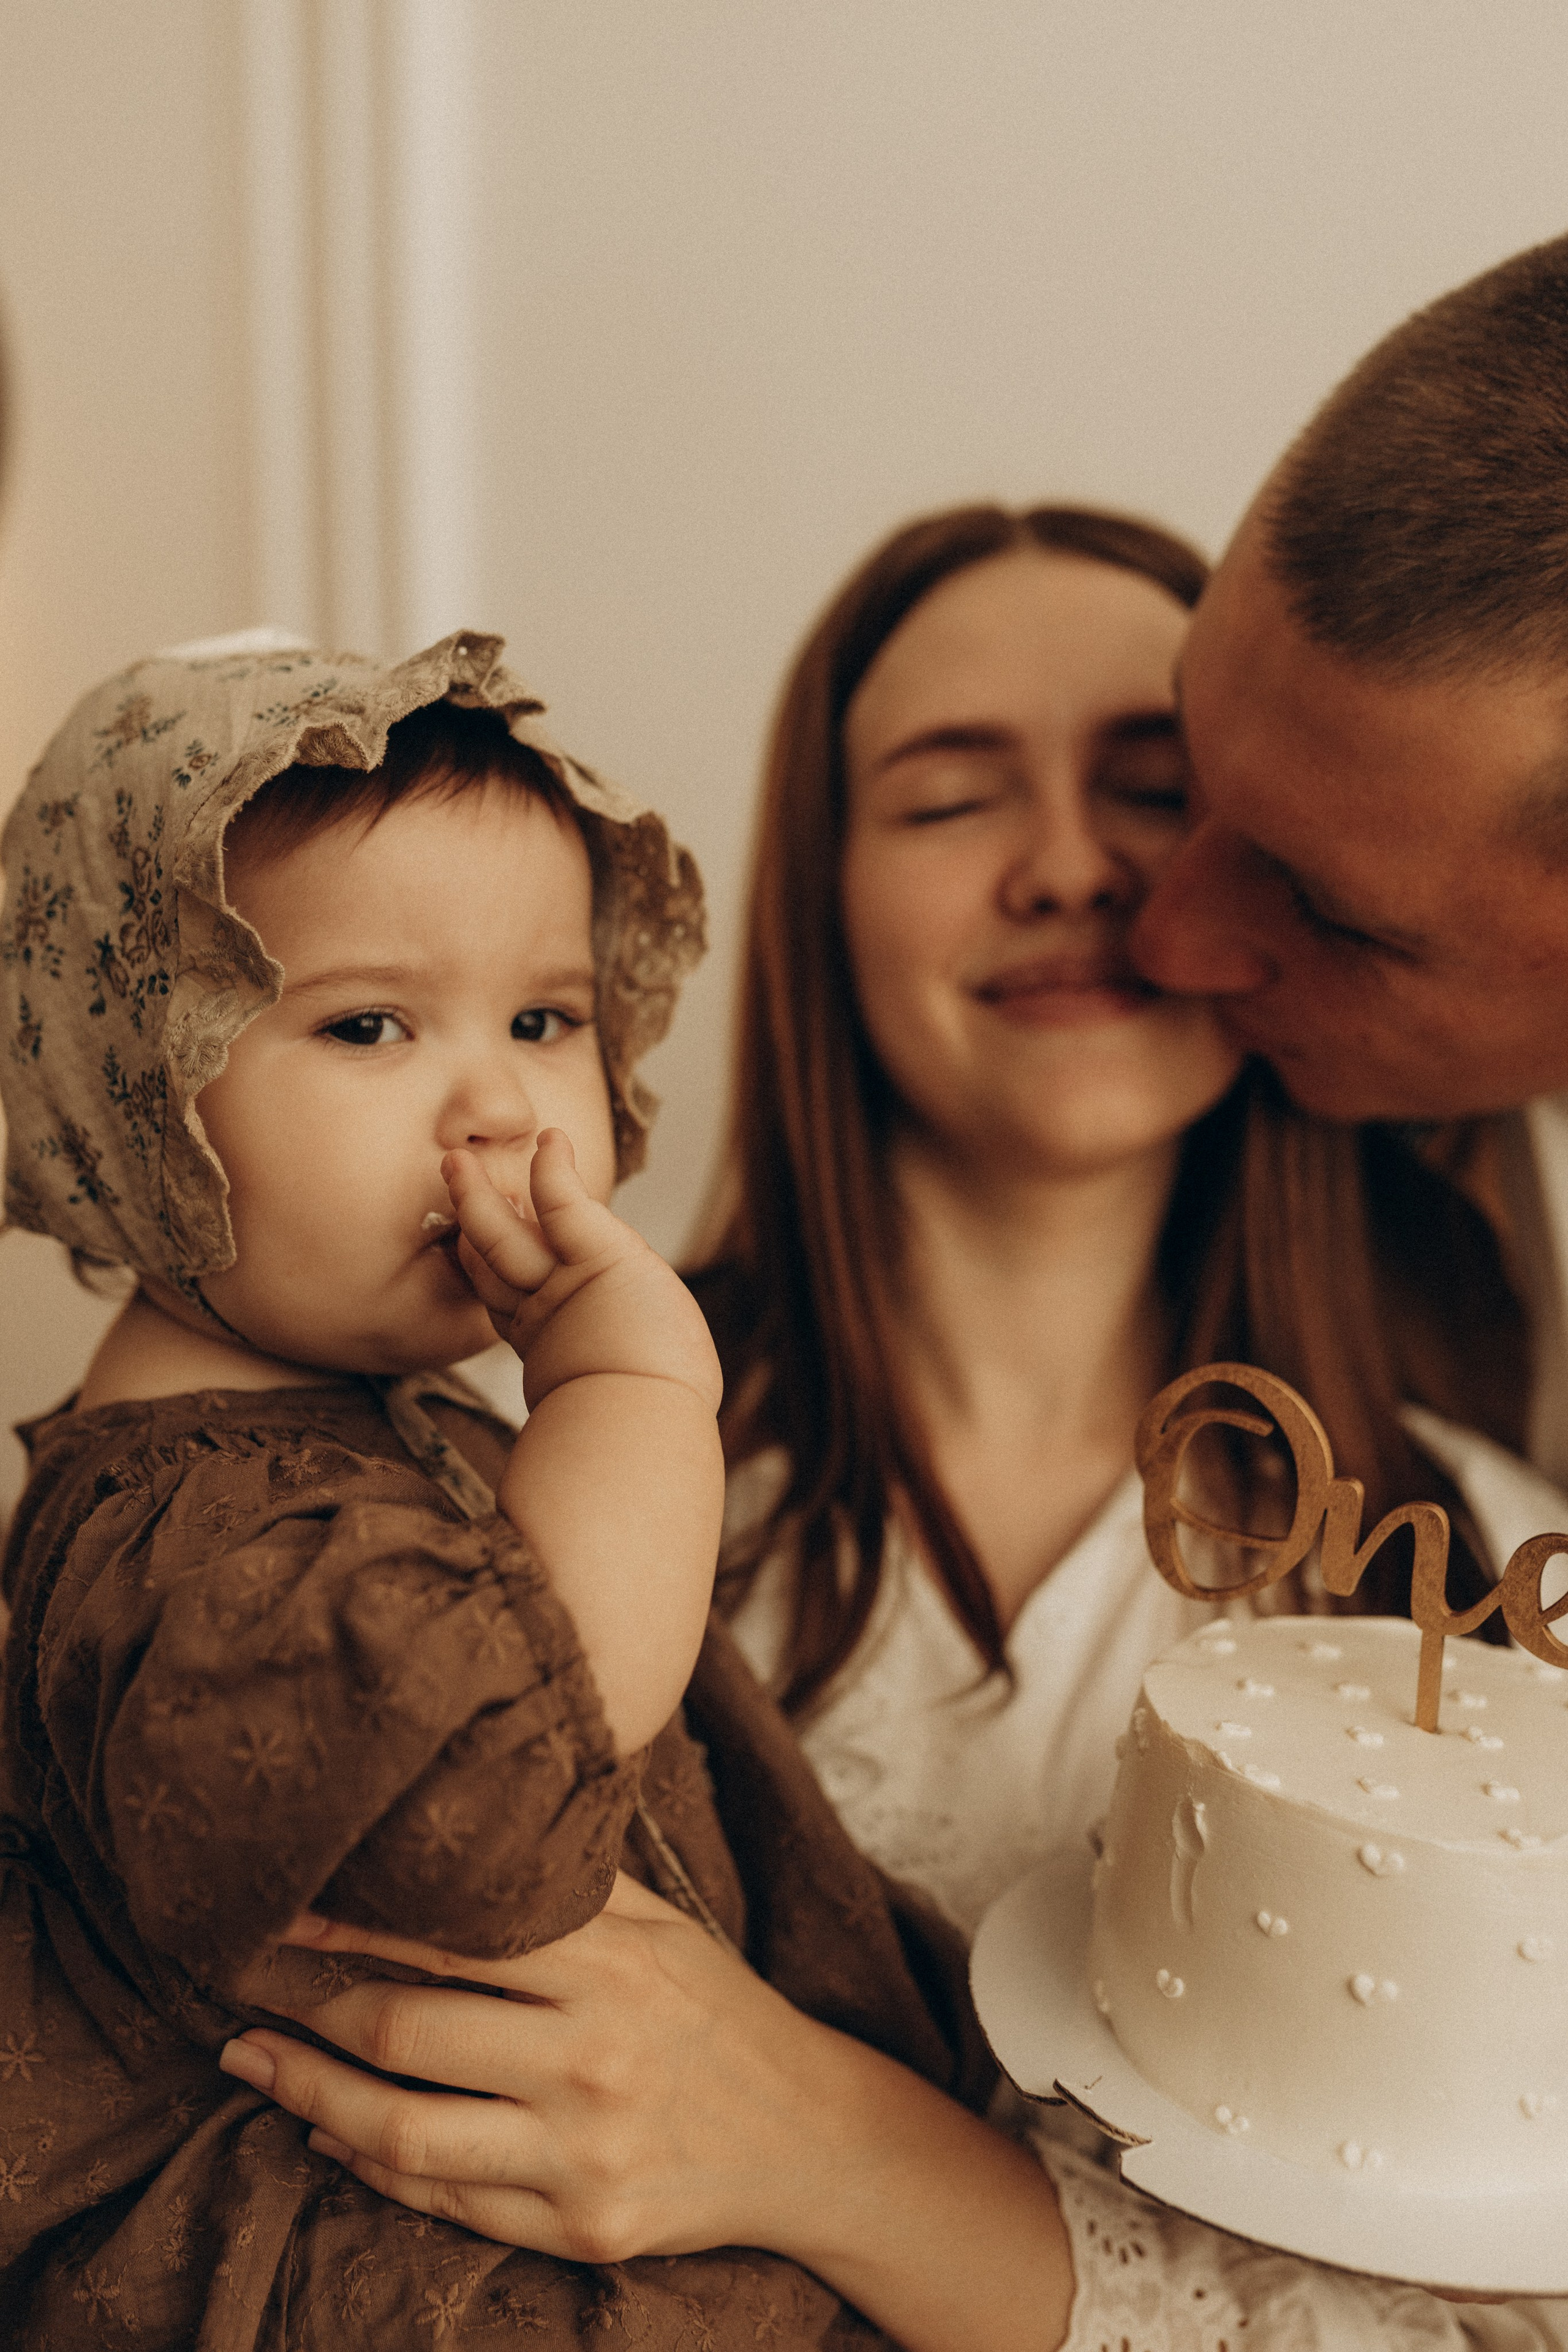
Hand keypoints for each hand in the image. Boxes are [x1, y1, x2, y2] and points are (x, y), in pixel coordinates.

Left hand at [220, 1874, 847, 2262]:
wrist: (812, 2136)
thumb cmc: (717, 2012)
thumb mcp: (664, 1927)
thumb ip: (574, 1885)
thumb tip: (472, 1825)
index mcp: (612, 1965)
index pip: (450, 1933)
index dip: (351, 1923)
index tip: (283, 1910)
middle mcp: (593, 2058)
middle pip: (406, 2031)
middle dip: (306, 2006)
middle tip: (243, 1983)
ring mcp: (583, 2153)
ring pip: (401, 2132)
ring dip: (306, 2096)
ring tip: (252, 2063)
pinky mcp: (581, 2228)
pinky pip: (444, 2202)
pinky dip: (368, 2167)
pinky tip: (325, 2135)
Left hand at [444, 1134, 722, 1754]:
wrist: (650, 1440)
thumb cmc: (608, 1460)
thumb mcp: (552, 1460)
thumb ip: (518, 1474)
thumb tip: (465, 1534)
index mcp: (555, 1345)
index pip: (507, 1290)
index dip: (481, 1258)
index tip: (451, 1238)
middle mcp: (569, 1309)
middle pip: (507, 1252)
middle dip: (477, 1211)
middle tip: (448, 1170)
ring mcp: (585, 1281)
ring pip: (519, 1228)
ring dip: (490, 1189)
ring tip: (458, 1156)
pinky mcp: (607, 1257)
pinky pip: (572, 1206)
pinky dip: (558, 1174)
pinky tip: (549, 1144)